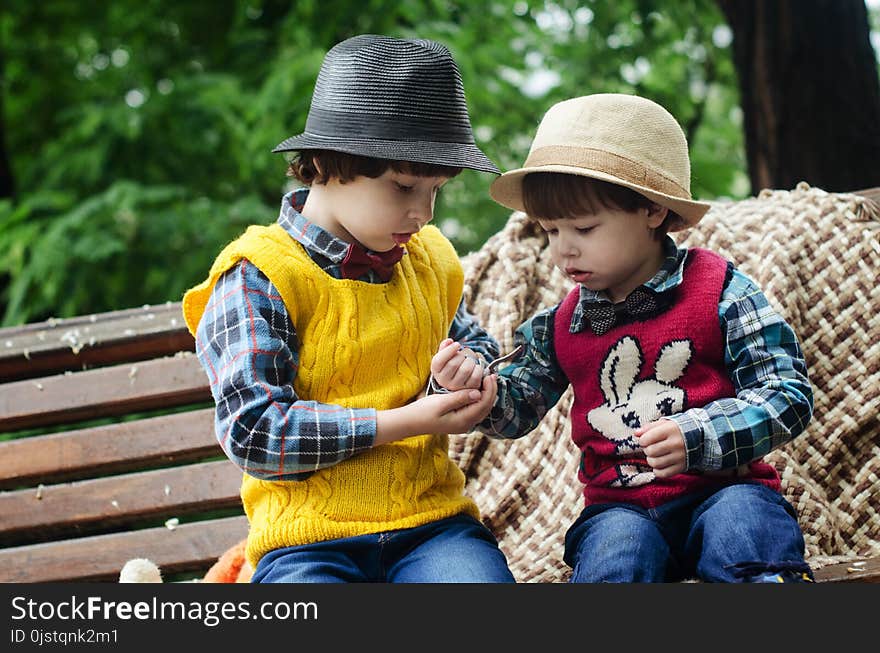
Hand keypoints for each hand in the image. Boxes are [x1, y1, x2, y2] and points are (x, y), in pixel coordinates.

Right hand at [376, 374, 497, 443]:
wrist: (410, 422)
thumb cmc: (423, 411)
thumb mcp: (441, 402)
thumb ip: (460, 398)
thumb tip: (478, 393)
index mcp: (463, 421)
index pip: (483, 404)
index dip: (489, 389)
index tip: (490, 375)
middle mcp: (466, 424)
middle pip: (486, 407)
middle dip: (491, 391)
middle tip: (492, 375)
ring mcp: (463, 424)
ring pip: (481, 409)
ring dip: (486, 394)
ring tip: (487, 380)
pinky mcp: (458, 420)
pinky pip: (474, 409)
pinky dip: (479, 398)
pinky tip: (477, 388)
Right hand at [430, 338, 484, 390]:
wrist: (460, 380)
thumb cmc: (453, 364)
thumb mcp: (445, 356)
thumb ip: (445, 347)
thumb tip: (450, 341)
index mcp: (436, 370)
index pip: (438, 361)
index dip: (449, 350)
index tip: (457, 344)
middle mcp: (444, 381)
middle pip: (453, 364)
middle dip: (462, 355)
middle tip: (465, 354)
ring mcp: (456, 387)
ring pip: (465, 370)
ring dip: (471, 360)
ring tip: (470, 360)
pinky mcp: (469, 389)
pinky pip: (475, 376)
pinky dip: (478, 368)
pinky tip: (476, 366)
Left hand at [634, 419, 685, 477]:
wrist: (699, 437)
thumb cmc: (676, 430)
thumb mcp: (664, 424)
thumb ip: (649, 427)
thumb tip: (636, 434)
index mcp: (671, 430)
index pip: (646, 439)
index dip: (642, 440)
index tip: (645, 440)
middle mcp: (676, 443)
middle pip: (650, 451)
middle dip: (647, 450)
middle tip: (651, 448)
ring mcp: (680, 456)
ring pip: (655, 463)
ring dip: (651, 460)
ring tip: (655, 456)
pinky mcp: (682, 467)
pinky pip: (663, 474)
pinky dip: (658, 471)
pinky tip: (660, 465)